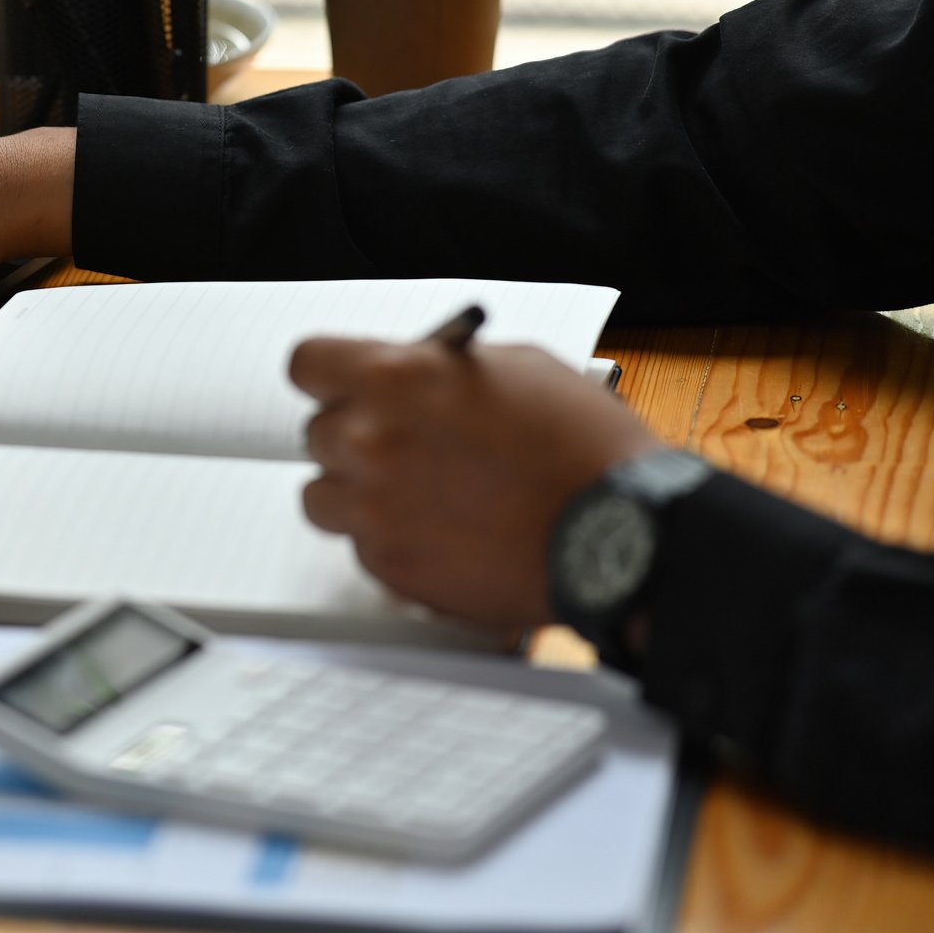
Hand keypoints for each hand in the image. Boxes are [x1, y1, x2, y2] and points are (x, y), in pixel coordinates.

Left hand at [288, 337, 661, 633]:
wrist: (626, 534)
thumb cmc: (585, 446)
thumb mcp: (516, 368)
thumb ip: (440, 370)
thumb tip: (411, 375)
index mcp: (395, 380)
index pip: (307, 363)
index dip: (329, 374)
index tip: (343, 384)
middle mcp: (370, 443)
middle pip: (316, 433)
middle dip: (356, 434)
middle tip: (403, 444)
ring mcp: (374, 511)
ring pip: (324, 496)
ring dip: (358, 491)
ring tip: (416, 493)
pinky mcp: (391, 569)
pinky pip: (362, 546)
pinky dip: (391, 539)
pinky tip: (443, 532)